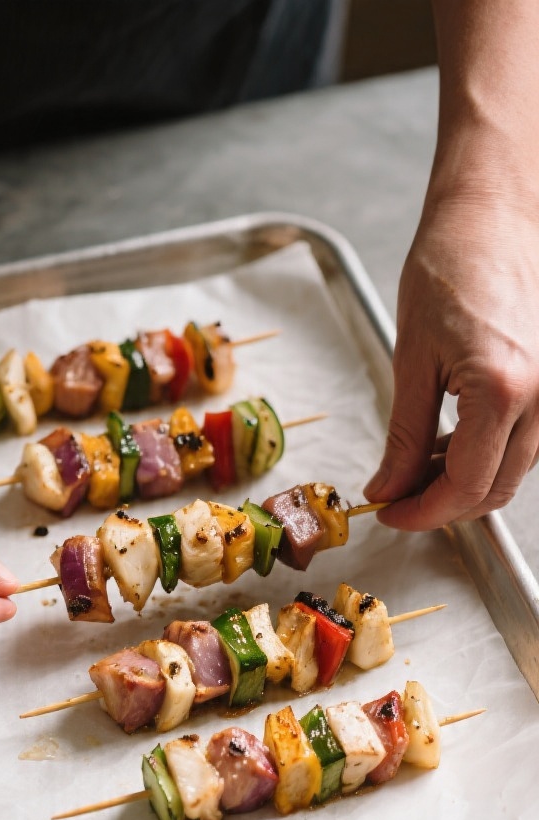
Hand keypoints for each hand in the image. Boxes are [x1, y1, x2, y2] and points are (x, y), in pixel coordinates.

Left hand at [364, 194, 538, 529]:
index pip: (464, 486)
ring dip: (464, 479)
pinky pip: (526, 441)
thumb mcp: (411, 357)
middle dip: (442, 504)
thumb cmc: (452, 264)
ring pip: (513, 471)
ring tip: (415, 463)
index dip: (422, 512)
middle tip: (397, 495)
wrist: (495, 212)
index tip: (390, 512)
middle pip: (495, 489)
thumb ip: (403, 435)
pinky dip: (486, 453)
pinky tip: (449, 440)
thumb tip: (389, 487)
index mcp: (504, 390)